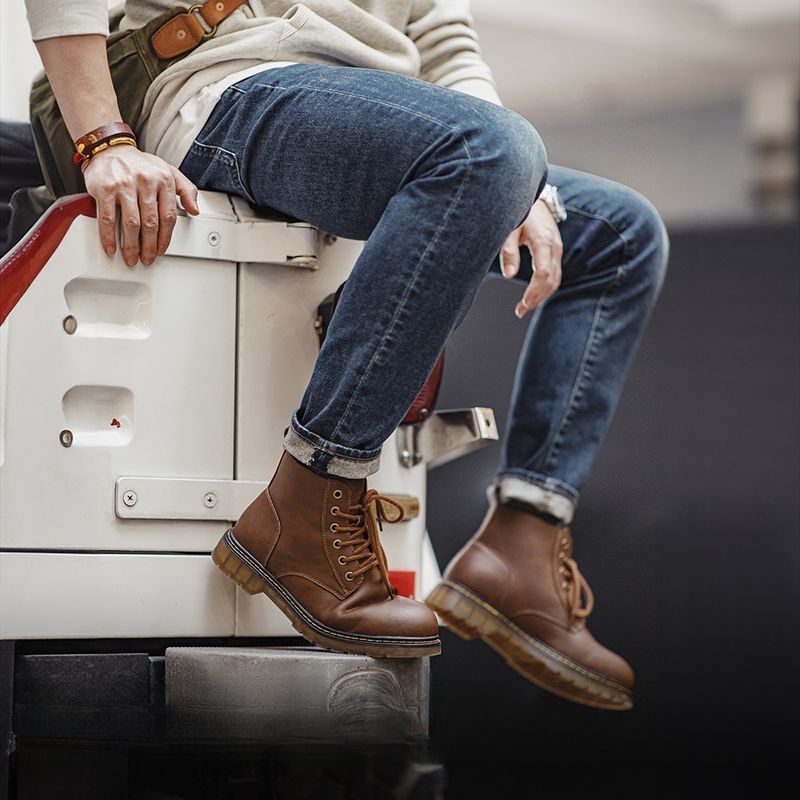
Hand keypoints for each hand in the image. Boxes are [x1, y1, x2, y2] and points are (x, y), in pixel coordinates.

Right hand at [83, 145, 199, 265]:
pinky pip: (108, 218)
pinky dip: (109, 237)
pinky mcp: (105, 188)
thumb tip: (195, 210)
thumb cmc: (139, 164)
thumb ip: (186, 189)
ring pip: (131, 224)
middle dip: (149, 246)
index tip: (161, 249)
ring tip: (132, 257)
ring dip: (131, 246)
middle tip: (147, 258)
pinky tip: (111, 247)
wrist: (109, 148)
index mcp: (163, 179)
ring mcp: (124, 185)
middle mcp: (145, 181)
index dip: (165, 237)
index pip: (169, 216)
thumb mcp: (168, 171)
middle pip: (151, 223)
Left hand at [499, 198, 562, 318]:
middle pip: (551, 280)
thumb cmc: (520, 212)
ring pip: (555, 280)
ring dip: (541, 296)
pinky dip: (545, 288)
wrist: (535, 198)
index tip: (523, 304)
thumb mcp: (509, 228)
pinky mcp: (555, 252)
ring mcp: (557, 250)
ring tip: (524, 307)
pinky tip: (532, 296)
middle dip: (537, 298)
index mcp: (543, 241)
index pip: (543, 273)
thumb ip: (508, 251)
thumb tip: (508, 275)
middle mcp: (554, 247)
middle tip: (520, 310)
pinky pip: (554, 274)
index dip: (534, 291)